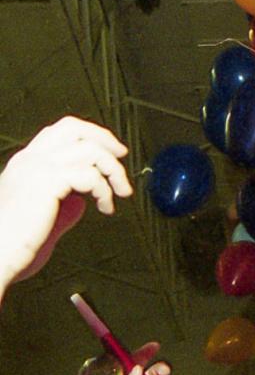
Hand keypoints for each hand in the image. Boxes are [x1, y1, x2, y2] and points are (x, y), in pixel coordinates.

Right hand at [0, 117, 131, 292]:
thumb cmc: (13, 246)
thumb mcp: (40, 218)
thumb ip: (60, 204)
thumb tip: (81, 202)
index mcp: (25, 164)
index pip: (60, 132)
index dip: (90, 135)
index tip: (111, 151)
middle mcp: (29, 159)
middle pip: (75, 128)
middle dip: (105, 139)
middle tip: (122, 157)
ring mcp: (37, 168)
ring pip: (89, 150)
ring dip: (113, 170)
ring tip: (120, 192)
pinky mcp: (47, 182)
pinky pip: (90, 175)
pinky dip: (105, 190)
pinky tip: (105, 207)